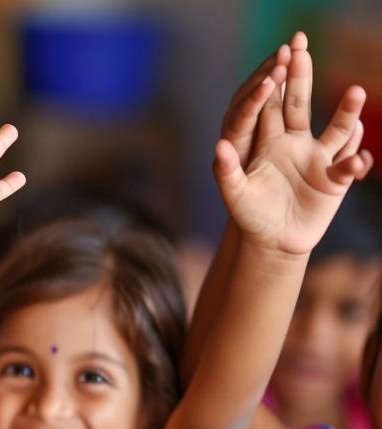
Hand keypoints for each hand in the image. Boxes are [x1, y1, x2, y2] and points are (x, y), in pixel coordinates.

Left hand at [215, 37, 372, 255]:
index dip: (269, 87)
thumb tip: (218, 147)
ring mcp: (318, 157)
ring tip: (355, 92)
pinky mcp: (336, 179)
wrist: (274, 239)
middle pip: (298, 103)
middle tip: (301, 43)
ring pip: (337, 129)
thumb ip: (225, 171)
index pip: (266, 107)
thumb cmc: (250, 214)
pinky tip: (357, 159)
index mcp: (266, 141)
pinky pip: (351, 163)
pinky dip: (357, 159)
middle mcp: (294, 141)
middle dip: (299, 74)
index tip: (275, 67)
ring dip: (347, 111)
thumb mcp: (234, 194)